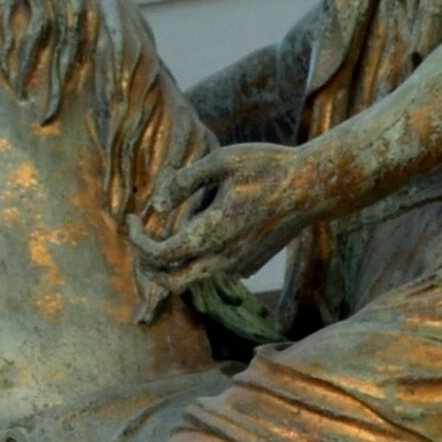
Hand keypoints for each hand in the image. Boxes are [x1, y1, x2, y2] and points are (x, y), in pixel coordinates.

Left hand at [132, 144, 320, 322]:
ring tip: (185, 216)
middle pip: (171, 281)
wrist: (312, 188)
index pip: (159, 255)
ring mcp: (238, 267)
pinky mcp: (249, 266)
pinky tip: (212, 221)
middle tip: (139, 237)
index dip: (136, 241)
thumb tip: (157, 207)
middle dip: (149, 264)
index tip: (129, 220)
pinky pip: (213, 268)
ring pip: (192, 275)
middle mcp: (224, 259)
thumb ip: (184, 182)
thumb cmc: (268, 167)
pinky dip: (199, 253)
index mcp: (212, 233)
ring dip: (177, 255)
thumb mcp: (222, 161)